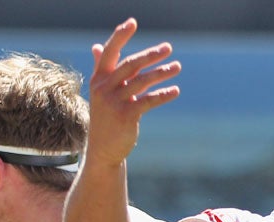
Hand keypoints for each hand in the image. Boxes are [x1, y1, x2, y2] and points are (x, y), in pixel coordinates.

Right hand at [85, 18, 181, 167]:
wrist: (103, 148)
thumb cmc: (105, 118)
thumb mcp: (101, 92)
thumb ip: (101, 69)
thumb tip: (96, 46)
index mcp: (99, 78)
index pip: (110, 52)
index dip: (120, 36)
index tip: (133, 22)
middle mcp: (104, 88)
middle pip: (131, 64)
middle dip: (151, 55)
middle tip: (168, 48)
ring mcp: (115, 102)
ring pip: (143, 81)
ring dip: (162, 73)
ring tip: (177, 67)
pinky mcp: (126, 116)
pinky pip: (149, 100)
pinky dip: (163, 95)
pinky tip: (175, 91)